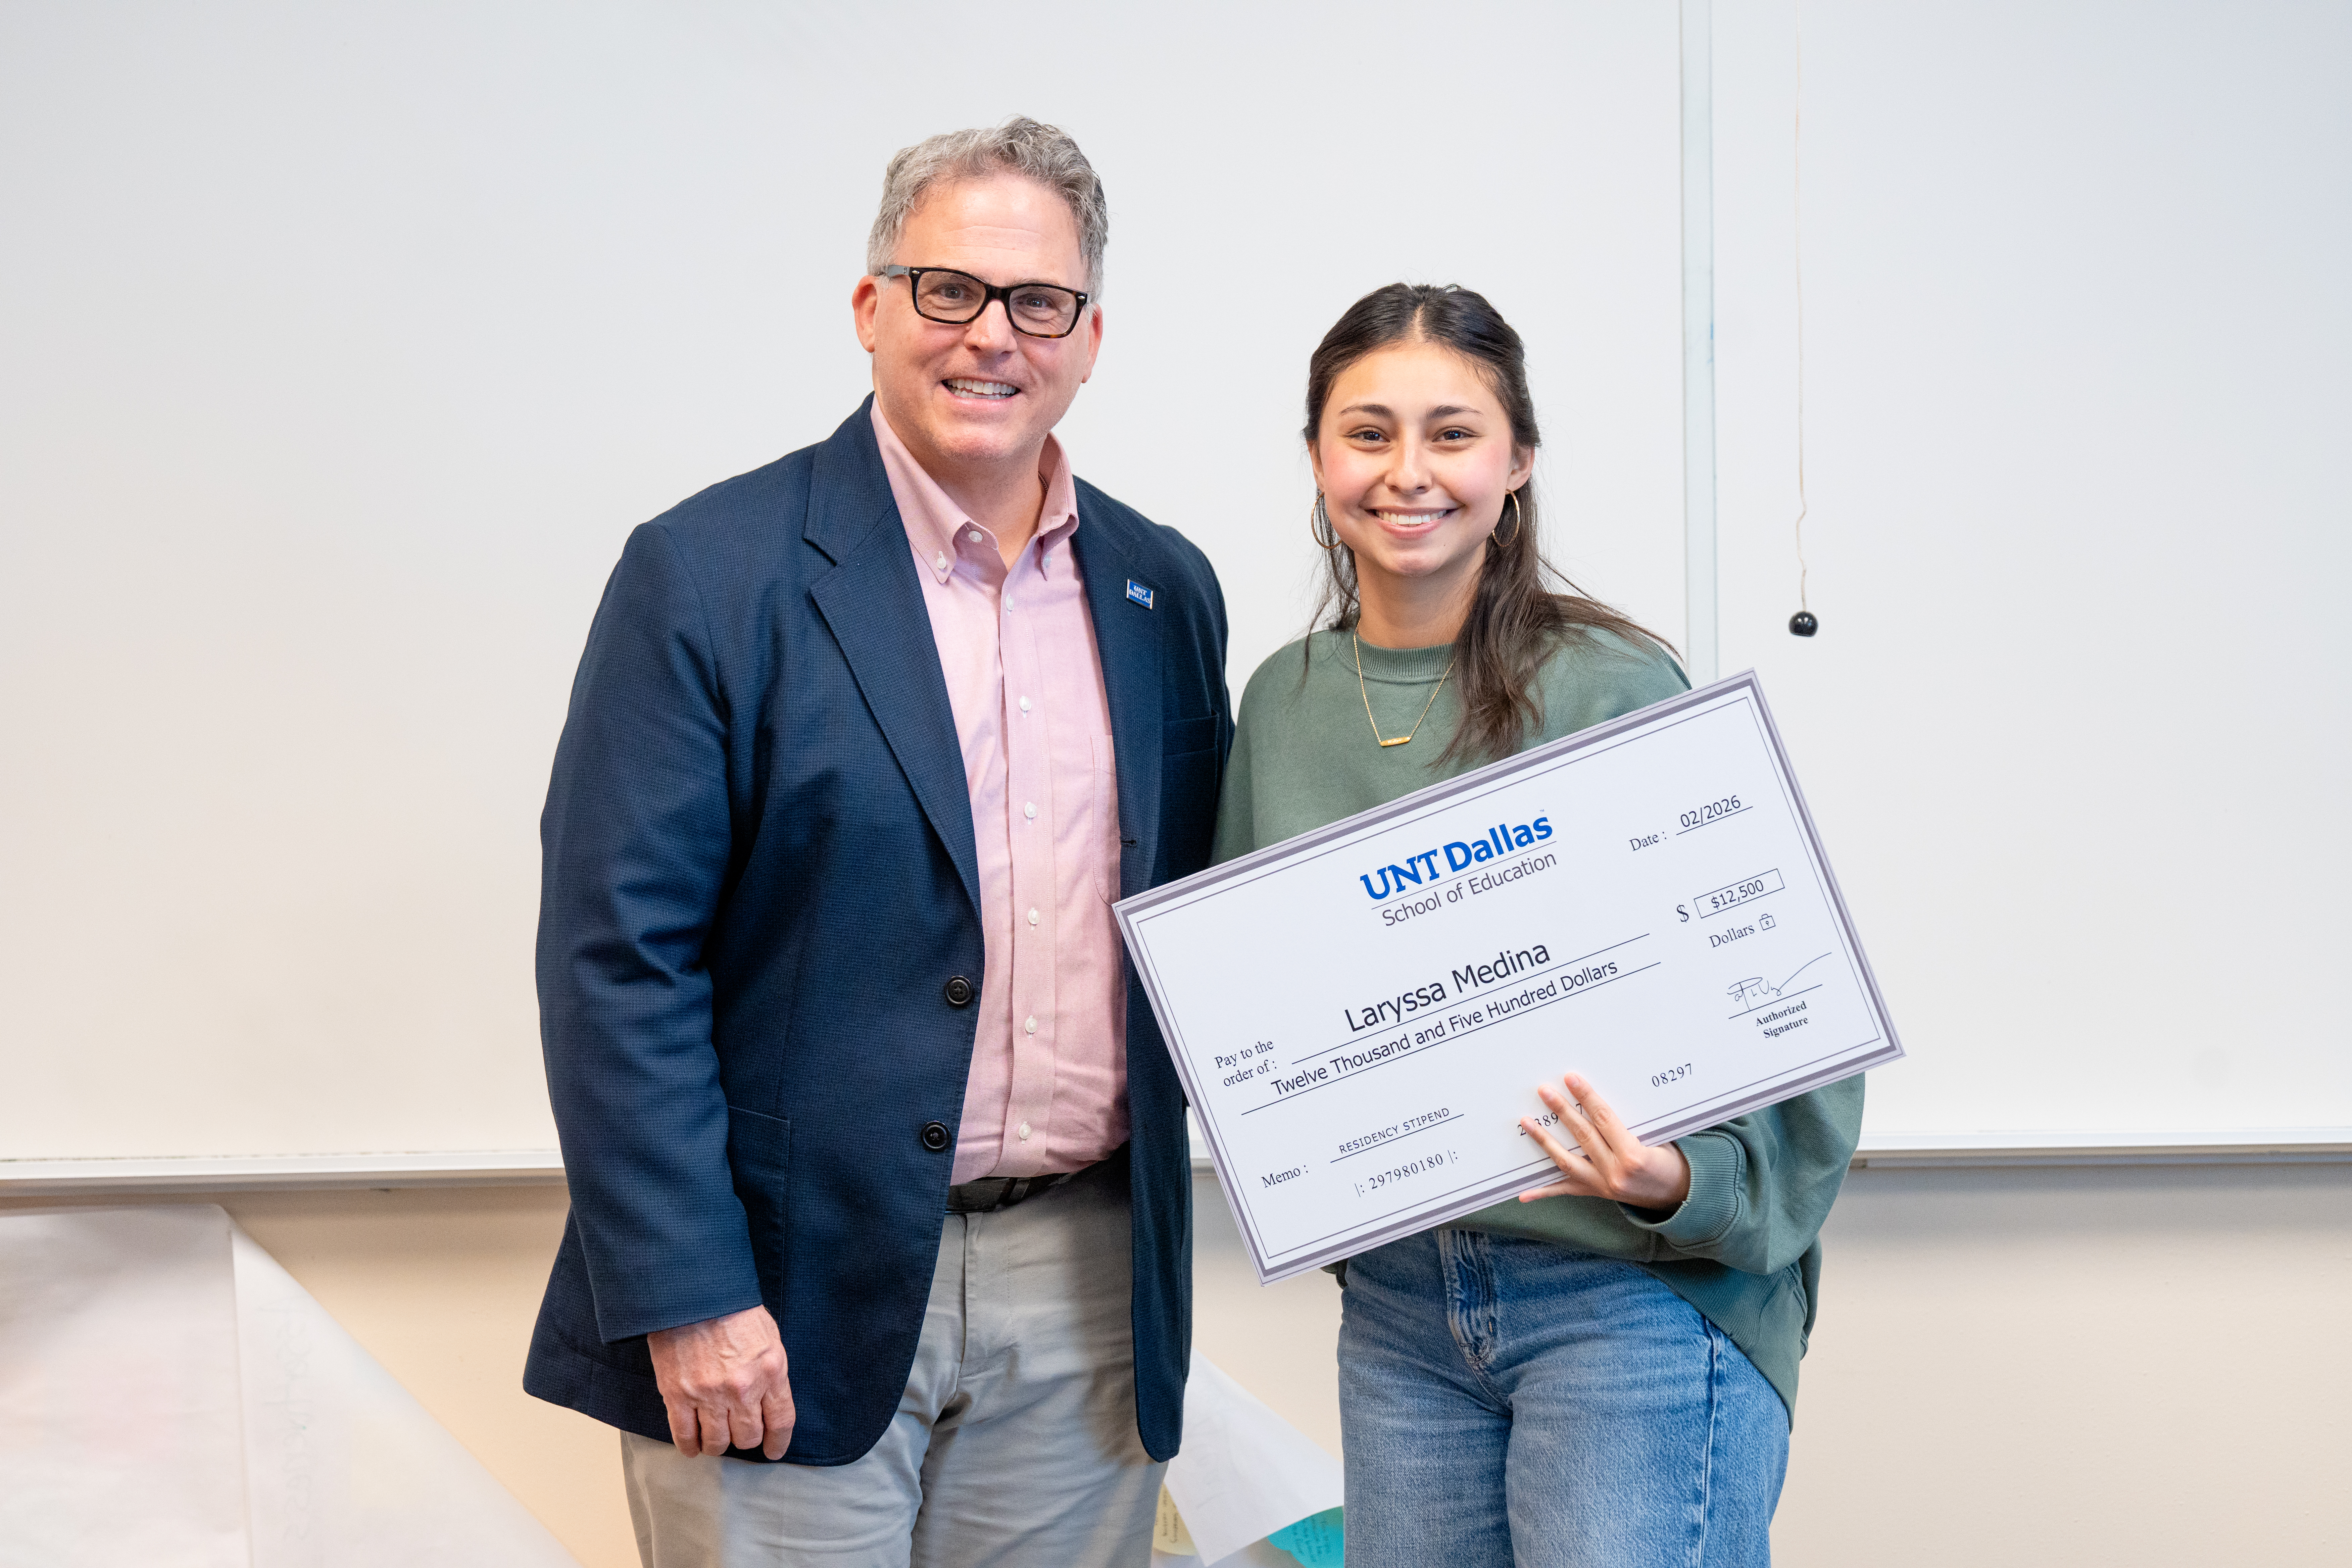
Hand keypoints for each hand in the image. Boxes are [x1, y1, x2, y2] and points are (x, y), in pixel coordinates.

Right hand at [646, 1304, 793, 1458]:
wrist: (692, 1294)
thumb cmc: (731, 1309)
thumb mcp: (767, 1336)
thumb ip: (770, 1370)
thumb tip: (768, 1401)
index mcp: (770, 1370)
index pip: (781, 1420)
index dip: (777, 1442)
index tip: (772, 1450)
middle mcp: (742, 1388)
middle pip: (748, 1436)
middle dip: (744, 1438)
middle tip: (737, 1431)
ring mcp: (709, 1394)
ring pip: (717, 1442)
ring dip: (717, 1444)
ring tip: (714, 1438)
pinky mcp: (678, 1395)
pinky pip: (685, 1436)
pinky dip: (689, 1447)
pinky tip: (692, 1447)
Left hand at [1517, 1071, 1691, 1211]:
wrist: (1678, 1197)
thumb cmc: (1669, 1162)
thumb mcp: (1658, 1140)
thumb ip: (1630, 1125)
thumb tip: (1600, 1100)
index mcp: (1634, 1156)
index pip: (1604, 1120)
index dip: (1587, 1097)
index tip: (1571, 1078)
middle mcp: (1615, 1172)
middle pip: (1583, 1136)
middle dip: (1562, 1110)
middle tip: (1544, 1090)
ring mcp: (1602, 1186)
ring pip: (1566, 1161)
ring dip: (1544, 1141)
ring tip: (1526, 1122)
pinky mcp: (1595, 1194)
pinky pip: (1565, 1191)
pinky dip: (1543, 1192)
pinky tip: (1523, 1193)